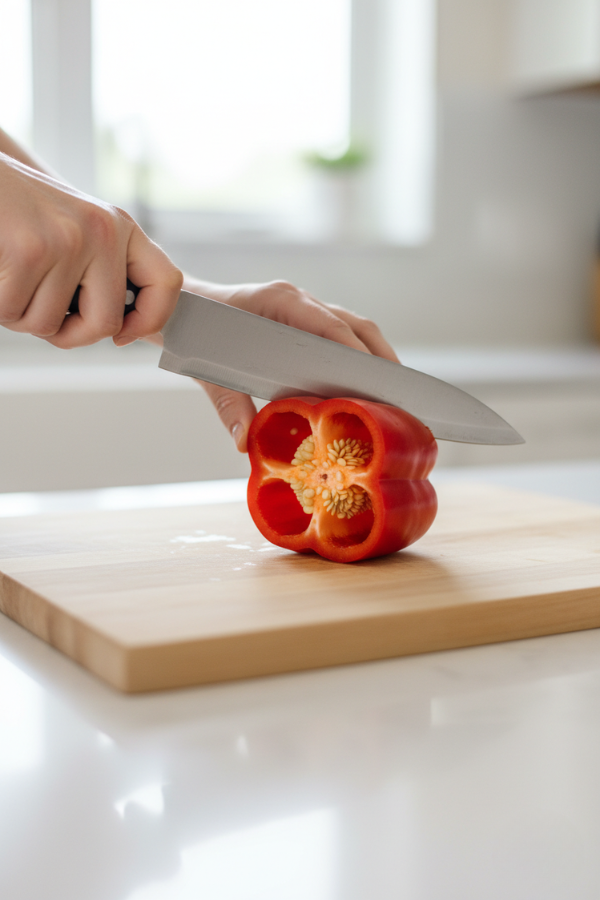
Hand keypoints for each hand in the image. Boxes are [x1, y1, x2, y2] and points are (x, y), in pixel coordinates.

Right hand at [0, 152, 181, 347]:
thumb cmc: (20, 212)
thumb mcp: (76, 231)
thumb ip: (102, 271)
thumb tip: (124, 330)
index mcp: (120, 227)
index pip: (166, 283)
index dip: (150, 321)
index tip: (122, 336)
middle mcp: (102, 232)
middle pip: (105, 324)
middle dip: (70, 335)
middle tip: (44, 317)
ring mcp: (67, 241)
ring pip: (50, 324)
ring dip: (23, 317)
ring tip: (13, 280)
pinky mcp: (28, 252)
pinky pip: (14, 313)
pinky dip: (0, 306)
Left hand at [184, 277, 399, 452]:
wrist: (180, 308)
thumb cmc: (195, 333)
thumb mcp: (208, 371)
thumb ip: (229, 405)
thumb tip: (246, 443)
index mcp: (278, 301)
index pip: (330, 325)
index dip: (359, 352)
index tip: (380, 380)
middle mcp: (297, 300)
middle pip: (354, 324)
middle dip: (382, 357)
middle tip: (402, 394)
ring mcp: (303, 307)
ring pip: (353, 327)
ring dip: (377, 356)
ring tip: (395, 393)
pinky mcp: (303, 318)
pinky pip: (341, 333)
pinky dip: (359, 356)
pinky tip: (367, 385)